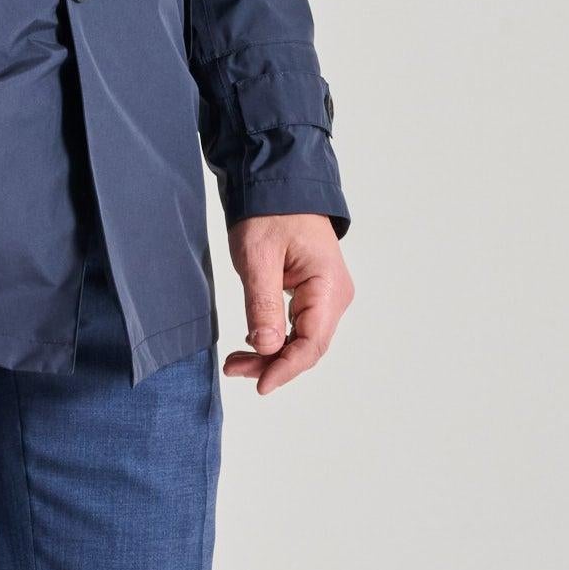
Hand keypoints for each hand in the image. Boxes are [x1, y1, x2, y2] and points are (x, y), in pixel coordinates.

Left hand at [222, 213, 353, 393]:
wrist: (278, 185)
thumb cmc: (270, 213)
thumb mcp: (258, 258)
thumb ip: (263, 304)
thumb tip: (266, 348)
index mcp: (328, 286)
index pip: (311, 343)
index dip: (285, 368)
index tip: (260, 385)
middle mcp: (335, 295)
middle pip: (308, 347)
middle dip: (273, 365)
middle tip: (233, 369)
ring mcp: (327, 295)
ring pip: (302, 340)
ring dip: (272, 355)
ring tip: (236, 362)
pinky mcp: (313, 293)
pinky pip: (298, 327)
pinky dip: (276, 340)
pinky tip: (252, 345)